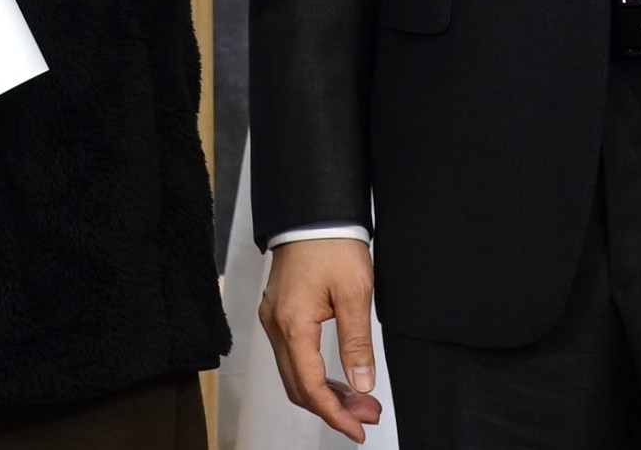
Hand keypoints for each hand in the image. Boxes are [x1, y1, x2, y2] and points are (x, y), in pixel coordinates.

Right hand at [259, 236, 384, 441]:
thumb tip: (362, 384)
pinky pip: (291, 356)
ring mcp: (274, 319)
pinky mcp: (279, 312)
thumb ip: (357, 344)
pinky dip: (313, 374)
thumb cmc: (332, 243)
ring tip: (359, 401)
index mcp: (293, 324)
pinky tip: (337, 378)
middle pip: (298, 386)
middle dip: (332, 408)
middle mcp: (276, 325)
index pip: (310, 386)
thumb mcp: (355, 294)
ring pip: (294, 373)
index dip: (334, 414)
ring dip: (324, 393)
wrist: (314, 212)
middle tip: (366, 417)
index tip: (357, 429)